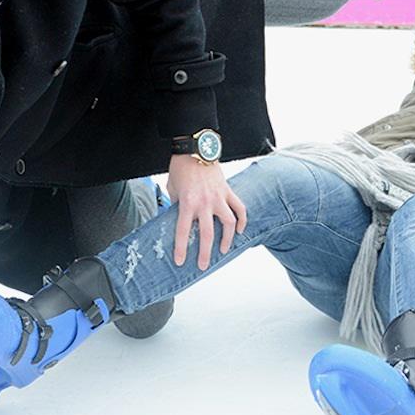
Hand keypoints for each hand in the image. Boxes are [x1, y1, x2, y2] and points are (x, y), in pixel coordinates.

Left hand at [166, 155, 246, 270]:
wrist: (195, 149)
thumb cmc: (181, 168)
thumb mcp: (173, 188)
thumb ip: (177, 205)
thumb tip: (179, 218)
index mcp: (187, 203)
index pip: (183, 231)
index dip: (181, 249)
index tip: (180, 261)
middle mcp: (204, 203)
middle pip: (207, 234)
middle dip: (204, 253)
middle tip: (203, 265)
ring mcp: (219, 197)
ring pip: (229, 224)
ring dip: (227, 239)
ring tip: (223, 250)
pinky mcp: (228, 191)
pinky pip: (240, 208)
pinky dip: (242, 220)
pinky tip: (240, 231)